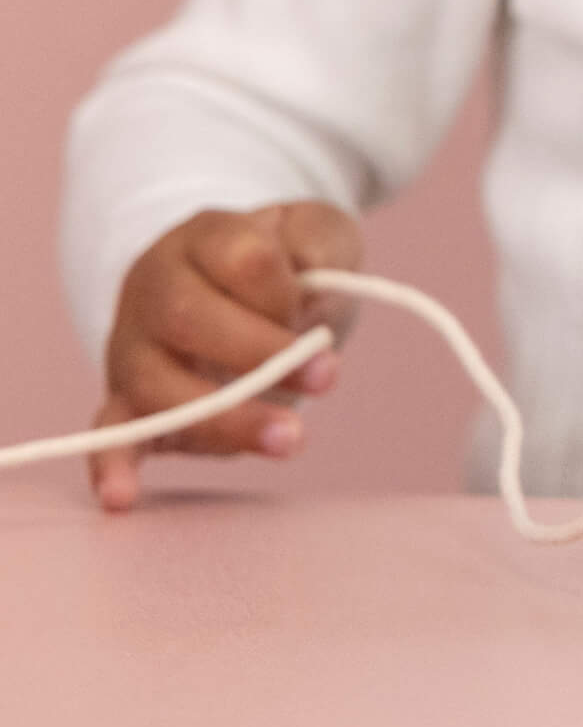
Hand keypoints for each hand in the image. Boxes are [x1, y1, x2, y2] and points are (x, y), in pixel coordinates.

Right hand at [90, 202, 362, 513]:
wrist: (243, 286)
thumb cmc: (286, 261)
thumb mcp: (316, 231)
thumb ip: (321, 246)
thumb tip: (312, 298)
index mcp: (205, 237)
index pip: (242, 257)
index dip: (285, 290)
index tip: (313, 309)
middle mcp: (155, 288)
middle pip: (189, 318)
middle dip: (263, 355)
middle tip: (326, 377)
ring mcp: (134, 347)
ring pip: (157, 384)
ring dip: (226, 418)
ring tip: (288, 439)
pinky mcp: (127, 400)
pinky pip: (111, 432)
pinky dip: (113, 464)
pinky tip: (122, 495)